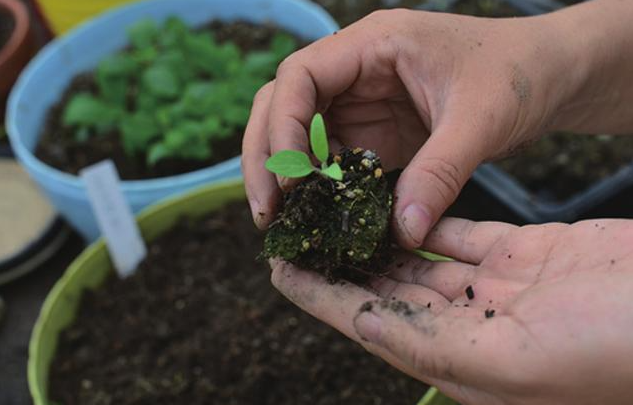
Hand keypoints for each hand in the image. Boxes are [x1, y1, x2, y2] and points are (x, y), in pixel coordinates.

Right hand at [242, 9, 574, 247]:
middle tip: (266, 212)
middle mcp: (356, 69)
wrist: (548, 76)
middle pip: (282, 104)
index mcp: (373, 45)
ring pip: (298, 132)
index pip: (299, 76)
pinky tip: (318, 214)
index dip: (283, 126)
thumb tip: (402, 232)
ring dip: (284, 175)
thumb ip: (439, 174)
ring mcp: (362, 101)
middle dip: (267, 156)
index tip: (291, 179)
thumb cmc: (518, 75)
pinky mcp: (374, 130)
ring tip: (281, 221)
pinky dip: (319, 185)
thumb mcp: (480, 121)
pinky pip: (331, 156)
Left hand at [270, 218, 632, 404]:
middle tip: (302, 231)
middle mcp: (469, 327)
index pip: (370, 322)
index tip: (280, 270)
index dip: (321, 297)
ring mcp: (495, 290)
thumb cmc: (610, 355)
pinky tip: (399, 202)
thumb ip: (432, 344)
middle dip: (342, 262)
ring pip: (419, 259)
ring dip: (377, 238)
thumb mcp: (516, 363)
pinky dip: (428, 218)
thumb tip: (363, 325)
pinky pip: (461, 234)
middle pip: (387, 289)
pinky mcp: (521, 256)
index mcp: (459, 360)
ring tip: (338, 211)